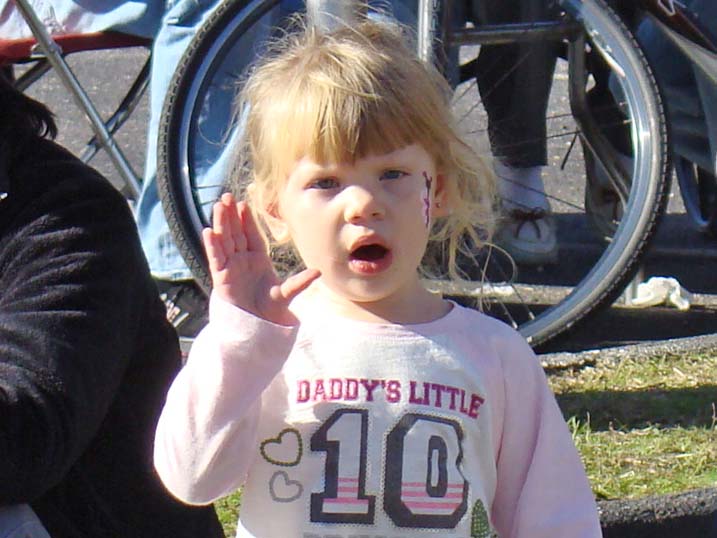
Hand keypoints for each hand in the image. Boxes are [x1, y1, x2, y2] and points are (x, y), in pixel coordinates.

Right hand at [203, 193, 319, 324]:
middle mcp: (243, 260)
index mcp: (258, 260)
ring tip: (218, 206)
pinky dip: (212, 246)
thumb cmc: (270, 309)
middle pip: (236, 234)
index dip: (247, 220)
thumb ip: (299, 282)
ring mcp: (231, 267)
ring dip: (221, 224)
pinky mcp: (221, 278)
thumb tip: (318, 272)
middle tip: (227, 196)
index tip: (244, 204)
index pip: (252, 236)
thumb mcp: (286, 294)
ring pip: (225, 241)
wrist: (256, 326)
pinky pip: (216, 258)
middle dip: (231, 216)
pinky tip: (208, 231)